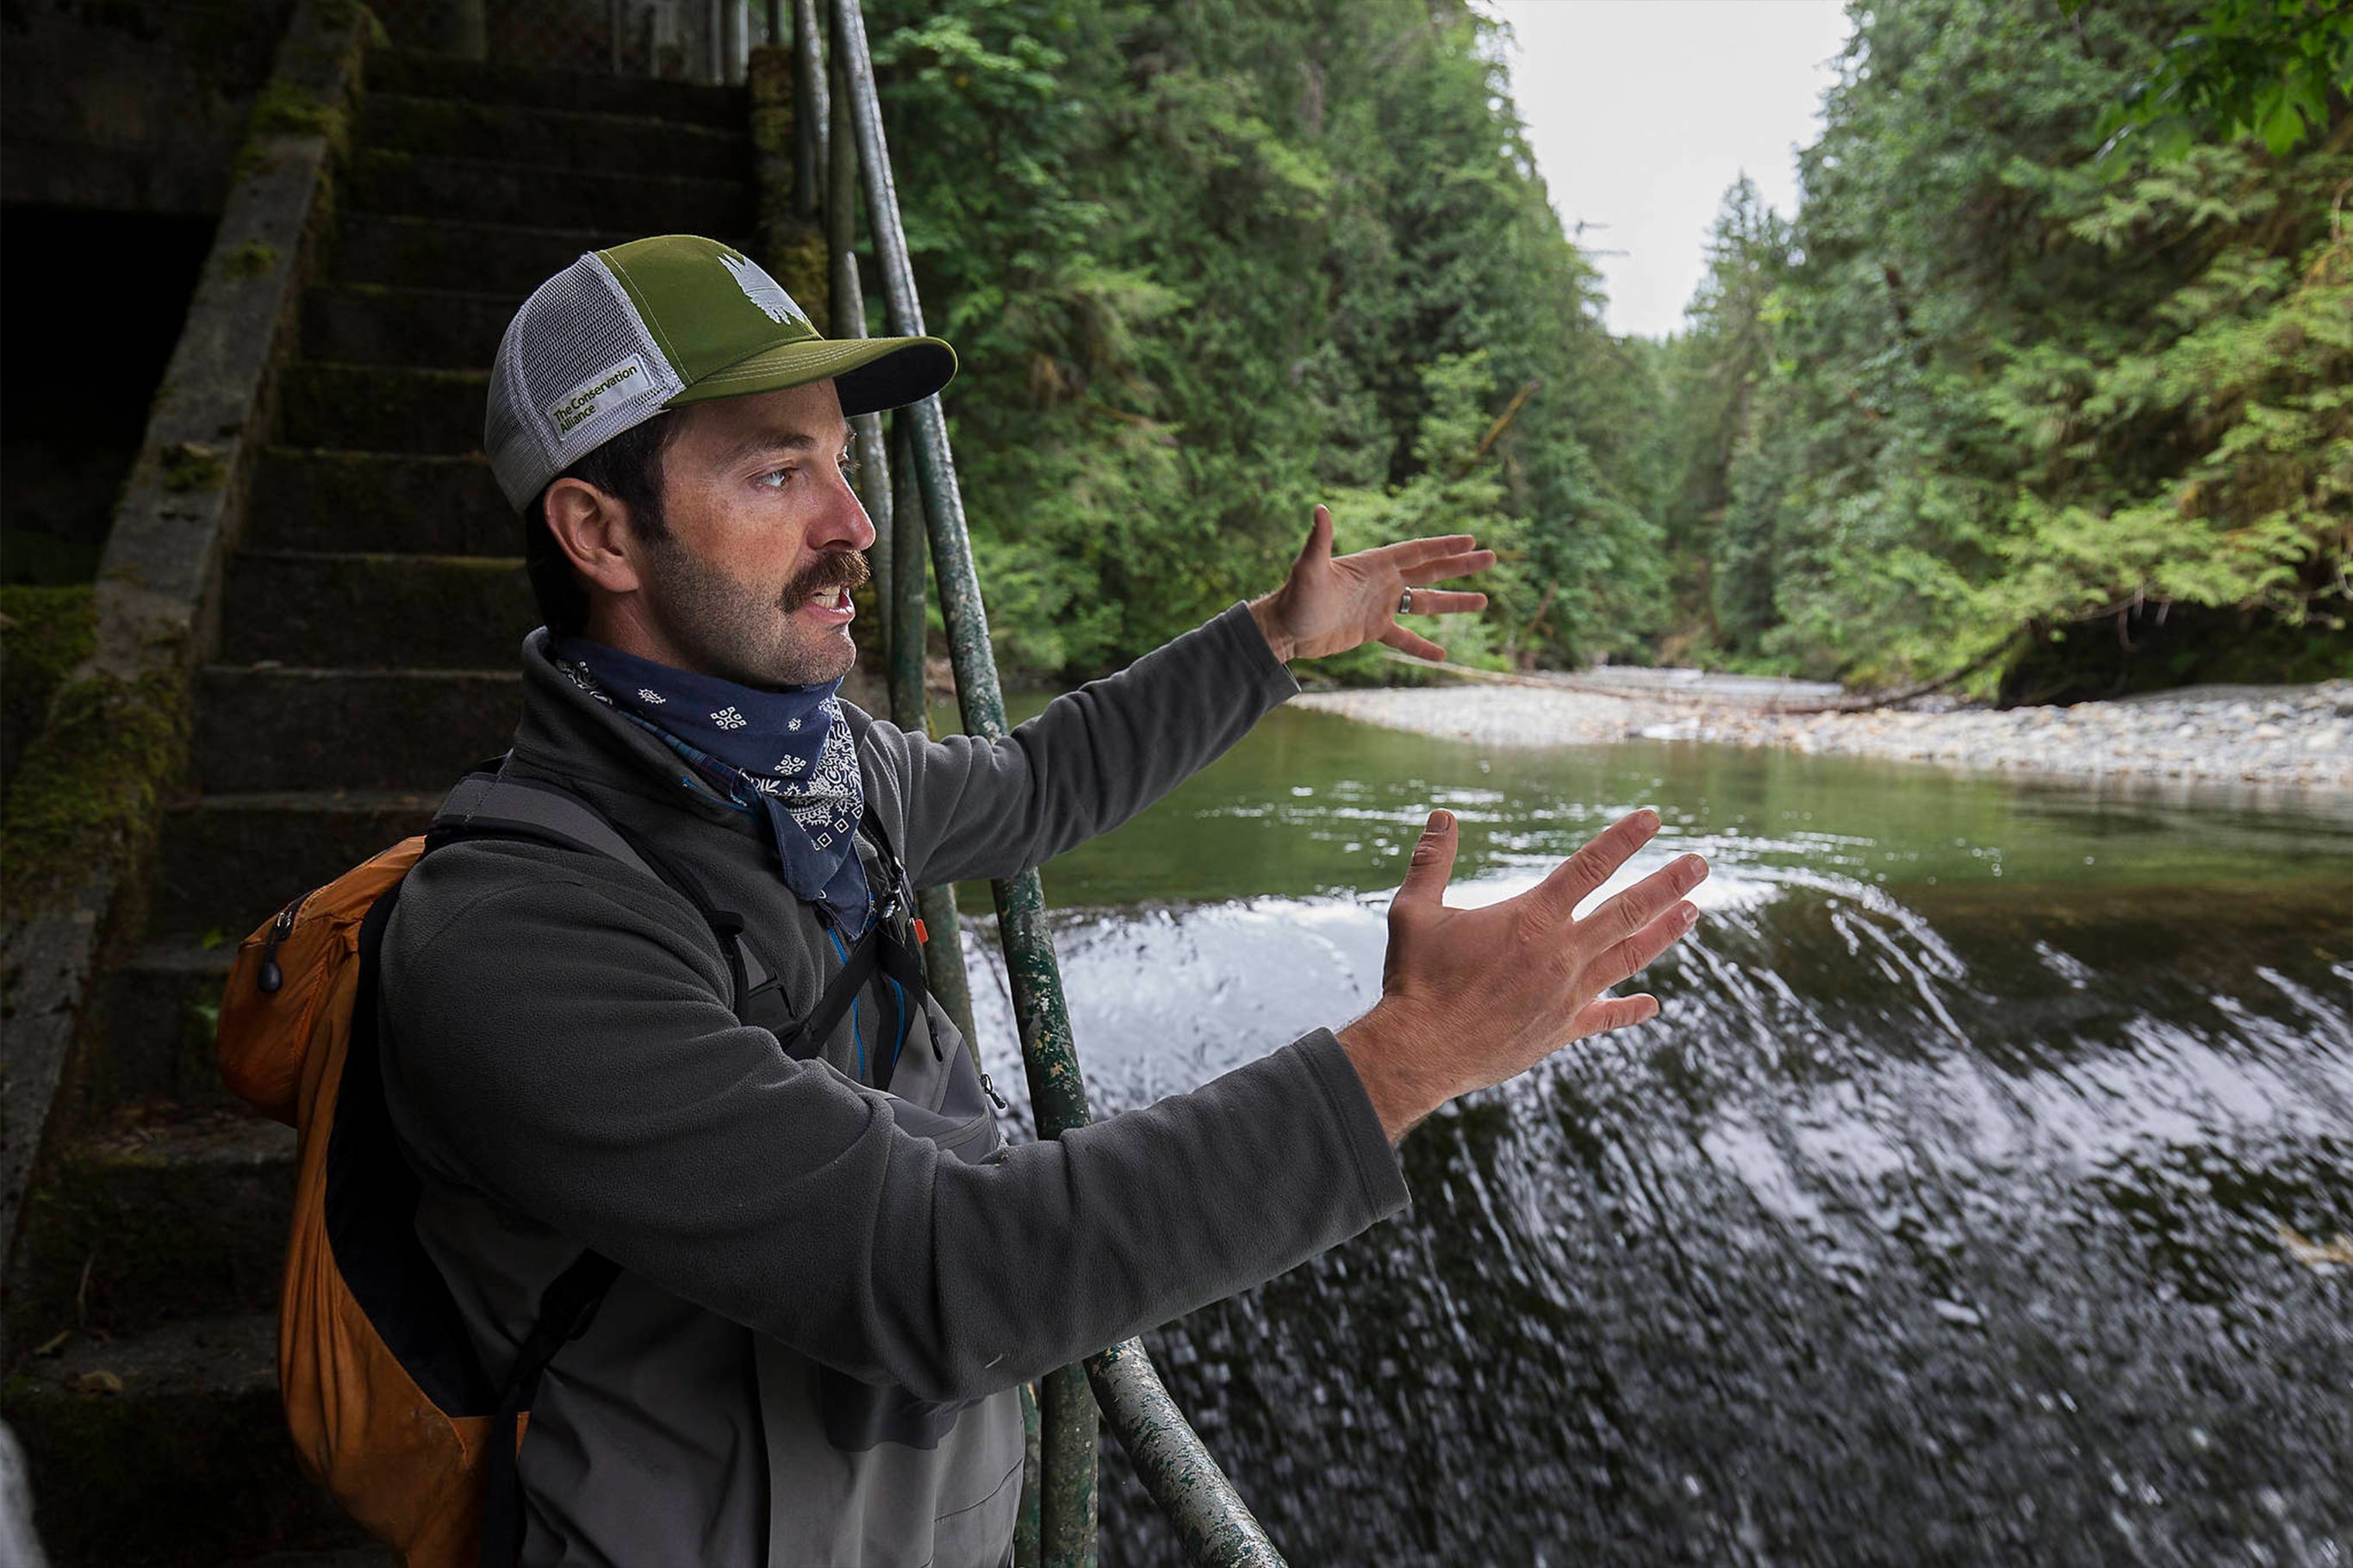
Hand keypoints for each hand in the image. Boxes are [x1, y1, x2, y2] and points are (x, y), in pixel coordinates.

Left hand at [1248, 503, 1495, 662]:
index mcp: (1374, 564)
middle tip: (1491, 558)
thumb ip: (1319, 540)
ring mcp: (1380, 605)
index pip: (1417, 551)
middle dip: (1461, 566)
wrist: (1285, 629)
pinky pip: (1405, 638)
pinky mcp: (1373, 629)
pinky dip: (1422, 646)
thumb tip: (1320, 510)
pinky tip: (1443, 654)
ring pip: (1425, 603)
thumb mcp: (1309, 568)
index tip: (1471, 540)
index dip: (1444, 546)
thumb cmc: (1295, 597)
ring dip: (1454, 602)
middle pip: (1430, 571)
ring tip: (1484, 601)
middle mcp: (1382, 582)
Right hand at [1337, 808, 1707, 1142]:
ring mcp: (1566, 994)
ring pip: (1628, 957)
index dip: (1623, 840)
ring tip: (1693, 912)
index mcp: (1529, 918)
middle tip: (1701, 864)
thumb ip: (1432, 861)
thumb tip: (1442, 816)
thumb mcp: (1414, 910)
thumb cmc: (1415, 978)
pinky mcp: (1561, 1029)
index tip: (1652, 818)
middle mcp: (1560, 953)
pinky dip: (1630, 1011)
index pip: (1588, 867)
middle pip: (1627, 910)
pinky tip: (1653, 1004)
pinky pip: (1605, 1018)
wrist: (1421, 1050)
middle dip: (1668, 884)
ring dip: (1664, 932)